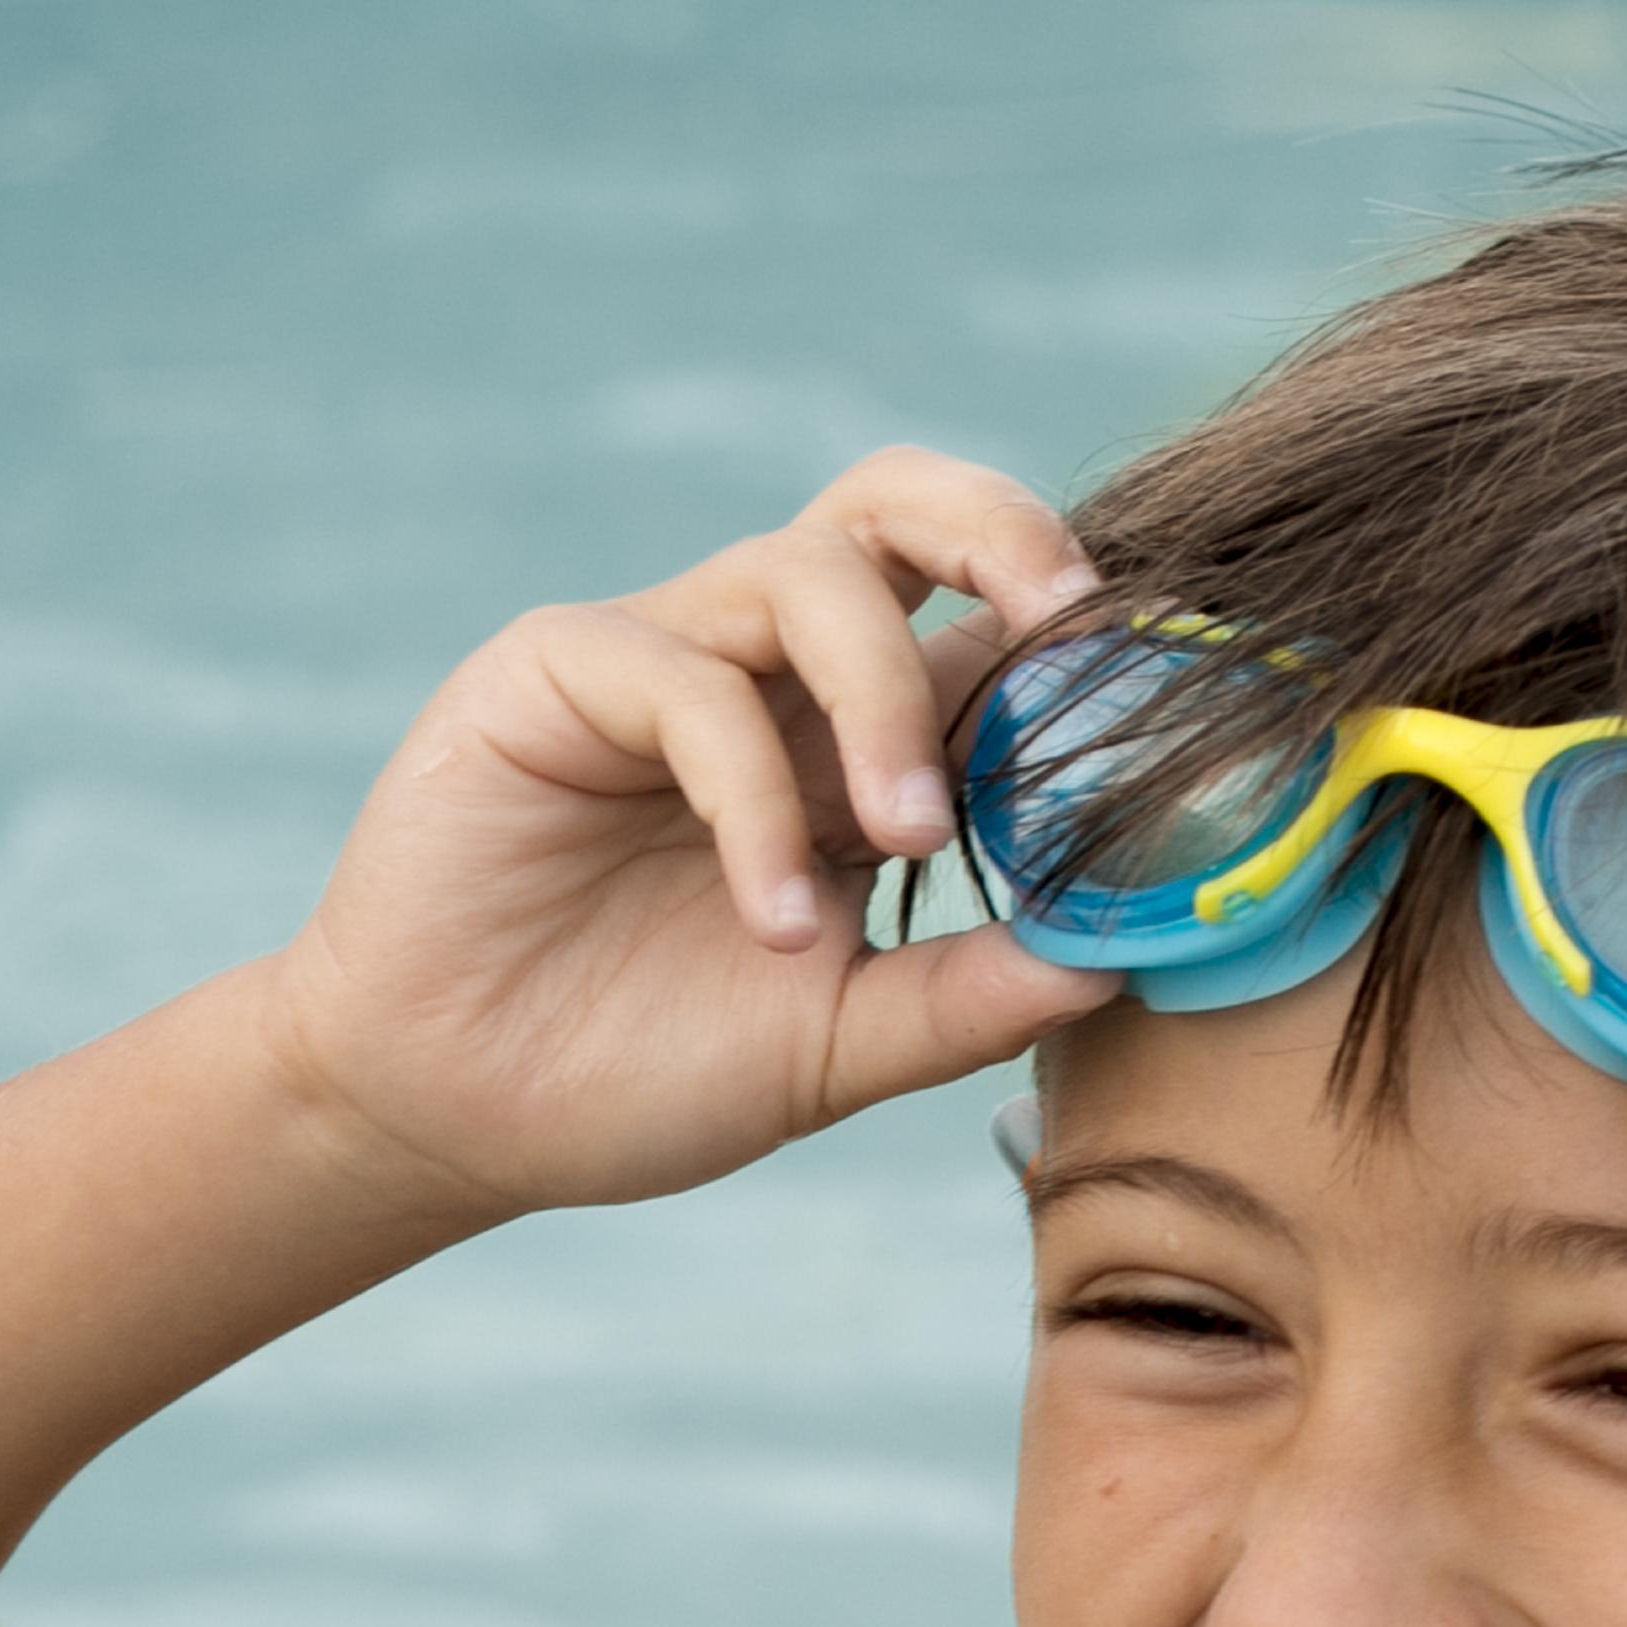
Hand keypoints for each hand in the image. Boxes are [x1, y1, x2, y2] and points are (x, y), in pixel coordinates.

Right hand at [251, 449, 1122, 1220]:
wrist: (453, 1120)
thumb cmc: (637, 1073)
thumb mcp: (838, 1050)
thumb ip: (968, 999)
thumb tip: (1127, 954)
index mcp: (851, 740)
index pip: (986, 629)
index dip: (1082, 646)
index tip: (1172, 717)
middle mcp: (768, 672)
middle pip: (902, 506)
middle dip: (1006, 528)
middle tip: (1072, 622)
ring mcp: (662, 653)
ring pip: (809, 573)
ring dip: (886, 699)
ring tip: (904, 842)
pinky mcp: (556, 668)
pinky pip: (688, 678)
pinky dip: (753, 796)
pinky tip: (770, 921)